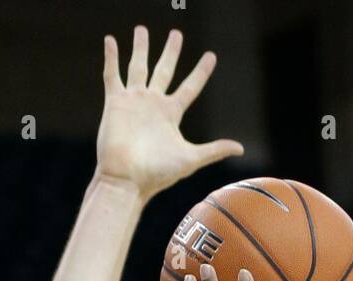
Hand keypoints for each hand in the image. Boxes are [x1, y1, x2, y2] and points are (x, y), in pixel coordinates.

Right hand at [96, 27, 242, 200]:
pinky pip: (112, 75)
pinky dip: (111, 58)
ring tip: (142, 29)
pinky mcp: (115, 103)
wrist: (127, 180)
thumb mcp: (191, 159)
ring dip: (140, 48)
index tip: (211, 56)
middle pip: (164, 70)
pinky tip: (110, 40)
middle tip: (176, 34)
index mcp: (171, 114)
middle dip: (170, 52)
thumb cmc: (158, 174)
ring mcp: (134, 101)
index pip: (190, 87)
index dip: (201, 72)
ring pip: (138, 67)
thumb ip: (214, 150)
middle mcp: (153, 104)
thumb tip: (241, 148)